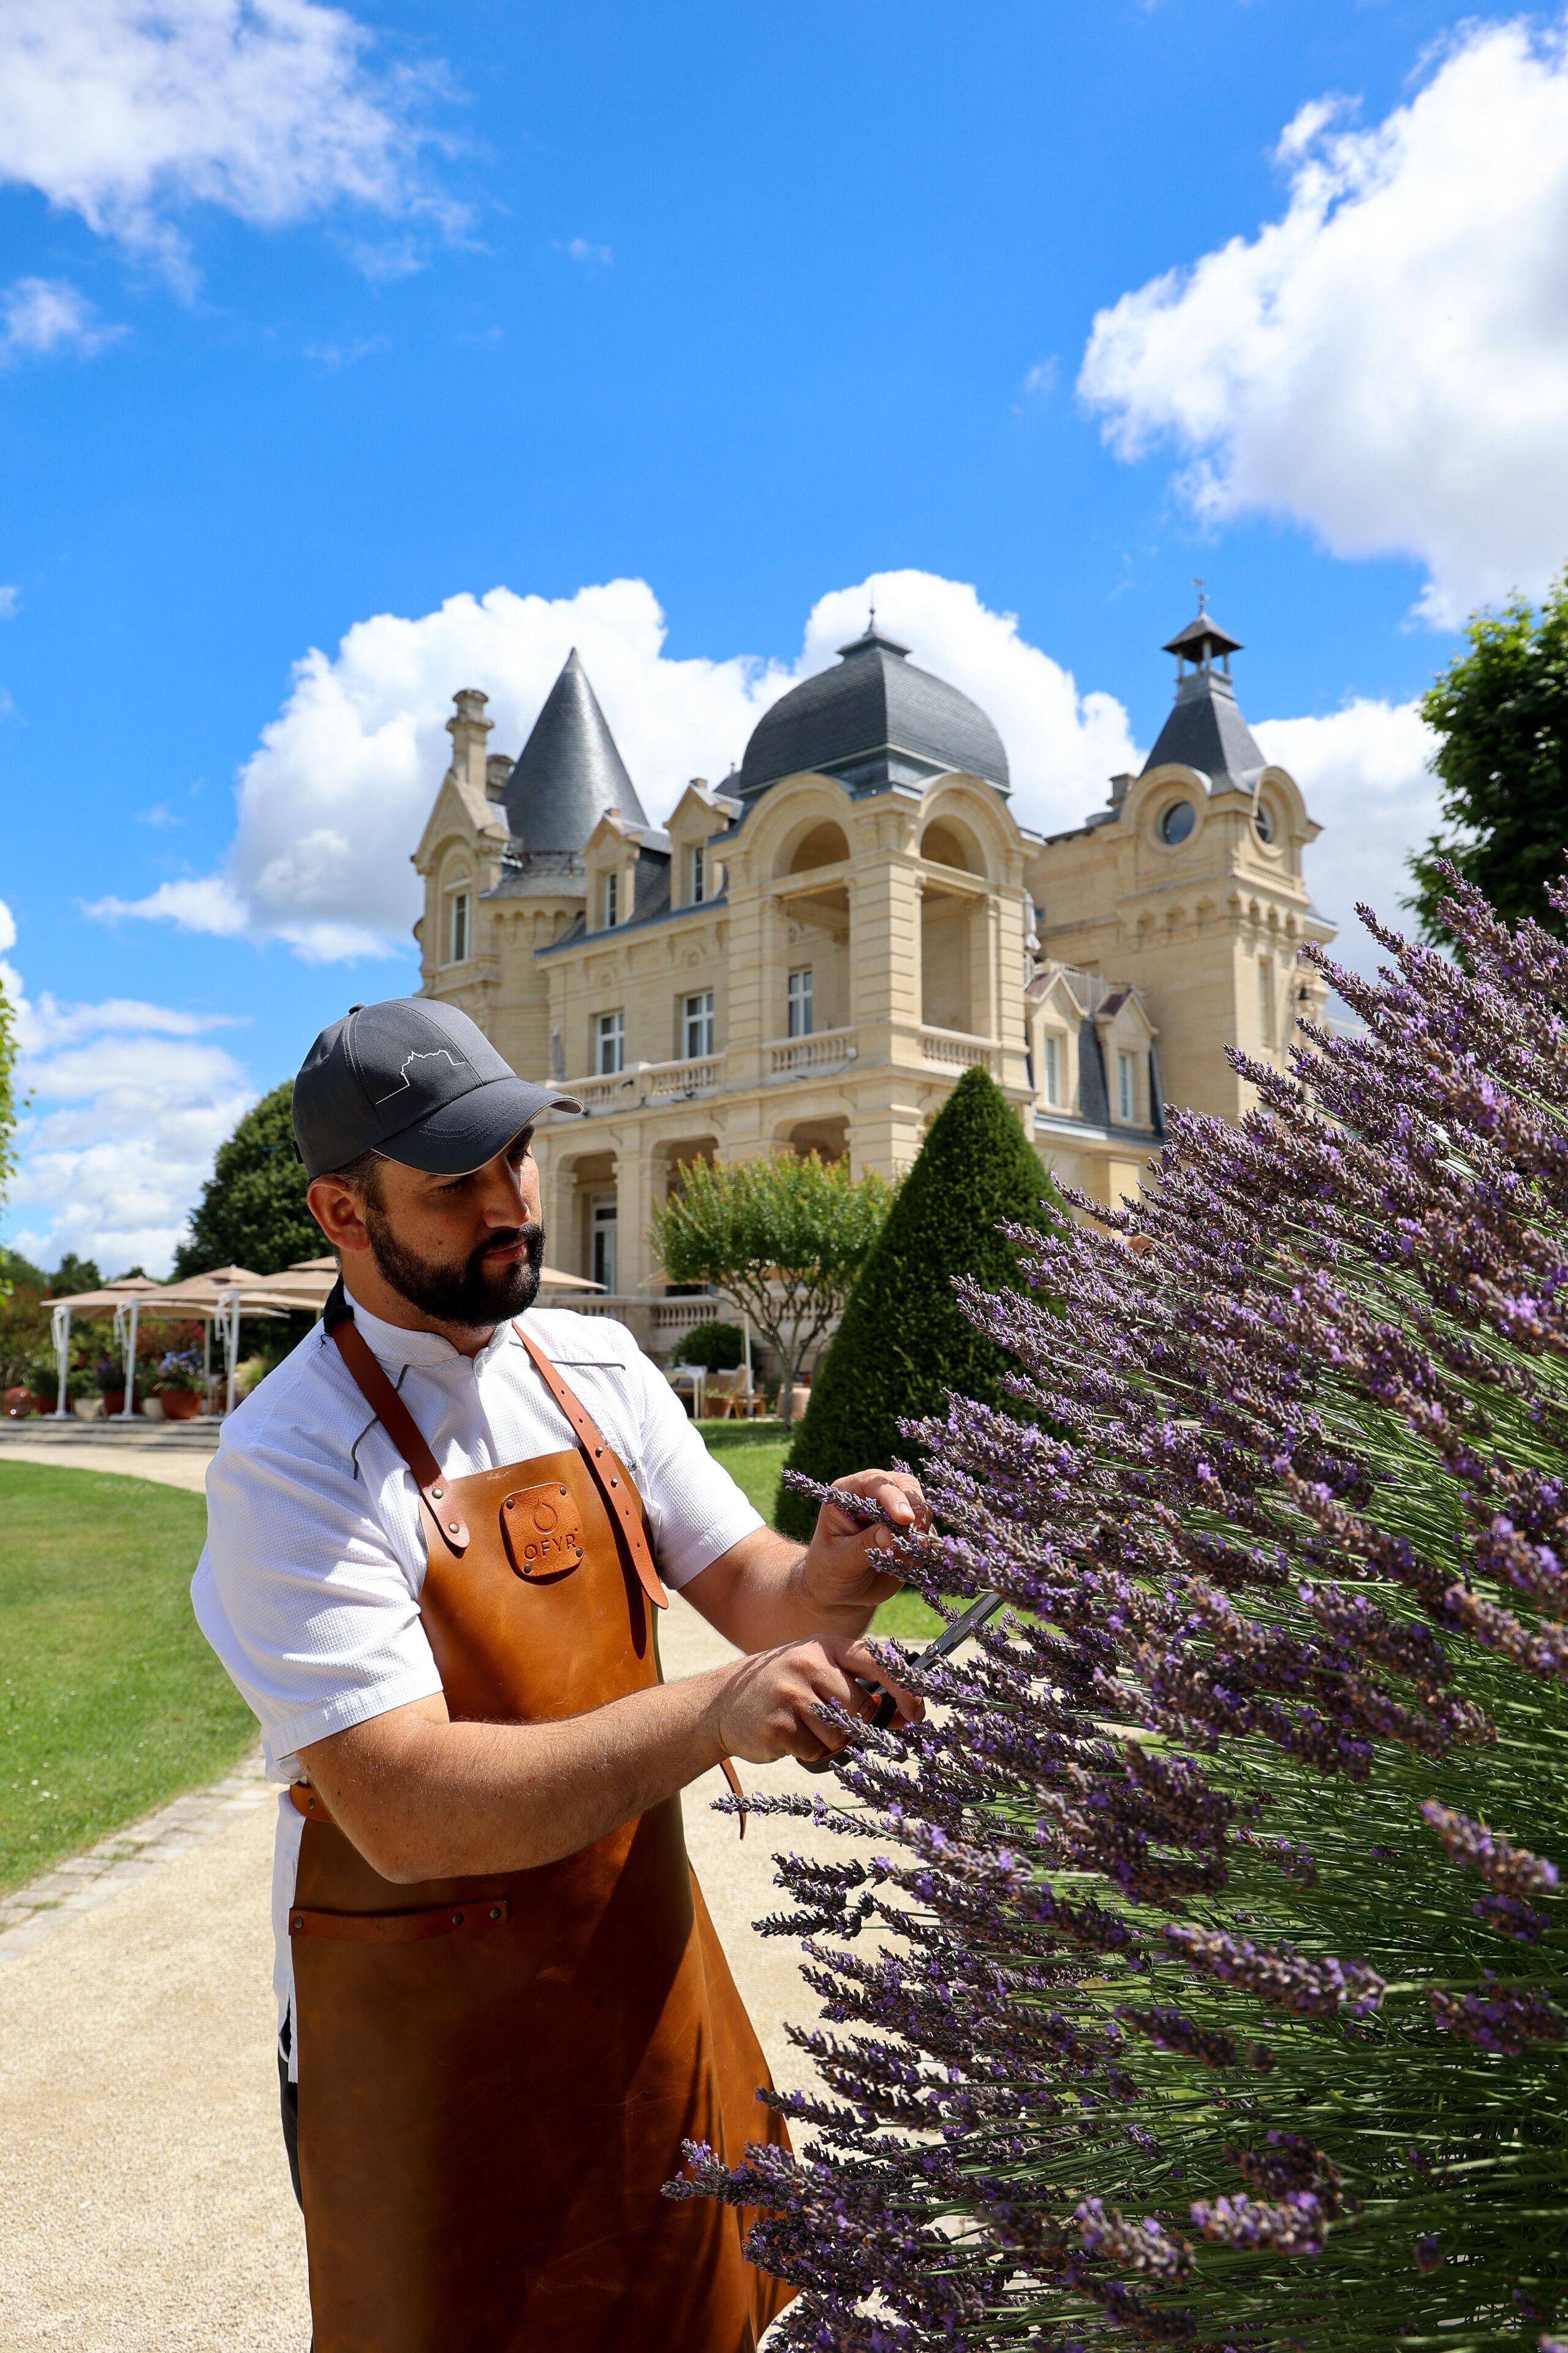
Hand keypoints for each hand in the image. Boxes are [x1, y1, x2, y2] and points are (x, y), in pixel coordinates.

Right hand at [706, 1634, 924, 1766]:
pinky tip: (785, 1734)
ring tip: (801, 1724)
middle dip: (854, 1725)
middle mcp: (809, 1663)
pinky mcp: (778, 1724)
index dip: (904, 1687)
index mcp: (825, 1646)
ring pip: (840, 1735)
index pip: (876, 1660)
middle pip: (862, 1708)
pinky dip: (806, 1751)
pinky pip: (815, 1752)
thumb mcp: (818, 1674)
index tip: (918, 1712)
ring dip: (827, 1741)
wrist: (722, 1703)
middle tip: (826, 1720)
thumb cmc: (784, 1689)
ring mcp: (791, 1693)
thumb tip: (909, 1717)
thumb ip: (860, 1689)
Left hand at [801, 1468, 929, 1616]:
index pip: (874, 1483)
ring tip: (904, 1558)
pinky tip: (906, 1564)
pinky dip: (923, 1547)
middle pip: (905, 1487)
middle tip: (914, 1540)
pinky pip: (926, 1533)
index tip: (904, 1519)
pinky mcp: (908, 1532)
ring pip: (921, 1509)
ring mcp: (893, 1513)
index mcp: (847, 1493)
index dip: (892, 1497)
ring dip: (919, 1532)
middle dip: (914, 1512)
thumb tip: (891, 1533)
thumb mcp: (840, 1560)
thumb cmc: (829, 1571)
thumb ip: (865, 1544)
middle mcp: (873, 1497)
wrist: (839, 1592)